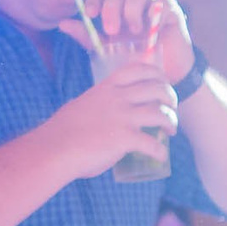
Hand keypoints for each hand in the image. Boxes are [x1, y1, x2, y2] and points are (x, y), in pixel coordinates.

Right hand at [44, 56, 177, 181]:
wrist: (54, 148)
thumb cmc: (62, 131)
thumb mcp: (82, 105)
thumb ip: (97, 104)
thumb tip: (102, 112)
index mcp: (106, 88)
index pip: (137, 69)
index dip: (156, 73)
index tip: (163, 80)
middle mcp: (117, 98)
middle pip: (156, 88)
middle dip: (170, 96)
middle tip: (172, 107)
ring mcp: (122, 117)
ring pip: (160, 113)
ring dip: (171, 121)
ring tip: (170, 130)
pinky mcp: (125, 139)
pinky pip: (153, 144)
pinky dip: (160, 151)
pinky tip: (161, 156)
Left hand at [64, 0, 200, 87]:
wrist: (164, 78)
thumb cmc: (135, 62)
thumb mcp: (107, 51)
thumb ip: (87, 36)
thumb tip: (62, 23)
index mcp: (116, 11)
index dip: (94, 0)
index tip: (89, 14)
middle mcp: (133, 5)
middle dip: (111, 8)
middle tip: (111, 30)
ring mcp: (152, 7)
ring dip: (132, 9)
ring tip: (133, 30)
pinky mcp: (172, 13)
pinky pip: (164, 2)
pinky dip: (157, 10)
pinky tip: (152, 27)